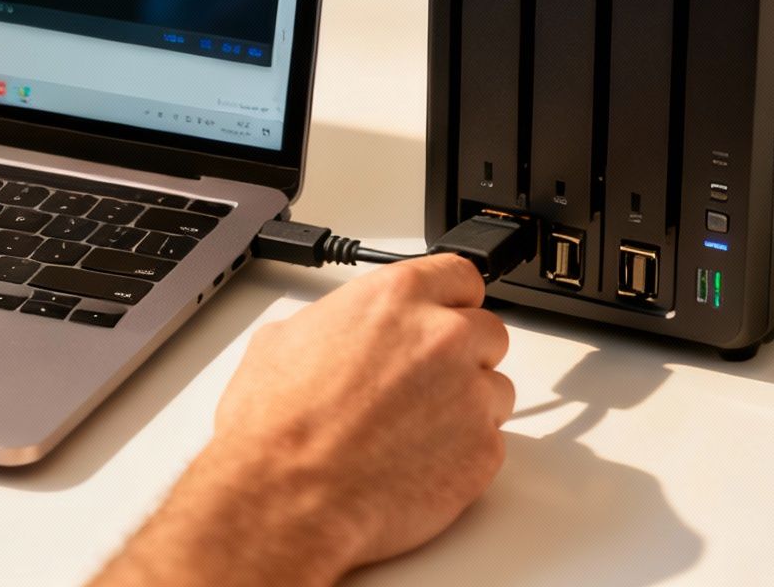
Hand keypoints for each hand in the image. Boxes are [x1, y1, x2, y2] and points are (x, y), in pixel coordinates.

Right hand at [92, 254, 513, 586]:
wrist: (287, 497)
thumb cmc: (278, 428)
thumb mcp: (284, 339)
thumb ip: (336, 321)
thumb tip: (339, 329)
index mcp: (397, 297)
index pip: (460, 276)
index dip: (451, 301)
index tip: (447, 316)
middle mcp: (444, 337)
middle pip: (487, 331)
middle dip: (462, 356)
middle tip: (423, 385)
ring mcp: (471, 394)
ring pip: (495, 389)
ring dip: (467, 405)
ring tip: (415, 432)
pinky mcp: (483, 450)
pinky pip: (491, 442)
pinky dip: (464, 453)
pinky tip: (418, 463)